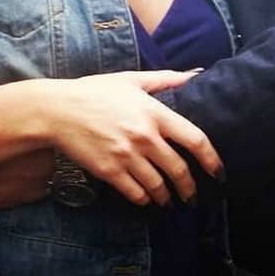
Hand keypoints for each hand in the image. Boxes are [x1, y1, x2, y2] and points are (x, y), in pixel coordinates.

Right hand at [34, 70, 222, 207]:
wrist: (57, 109)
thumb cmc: (94, 91)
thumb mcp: (131, 79)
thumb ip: (166, 78)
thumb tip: (196, 74)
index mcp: (155, 113)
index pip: (196, 140)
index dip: (211, 159)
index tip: (217, 172)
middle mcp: (144, 136)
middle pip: (179, 170)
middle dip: (189, 188)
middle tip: (191, 196)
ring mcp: (127, 155)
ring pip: (158, 186)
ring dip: (166, 197)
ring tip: (168, 201)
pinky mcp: (109, 170)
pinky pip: (135, 192)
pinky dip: (144, 199)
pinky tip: (145, 198)